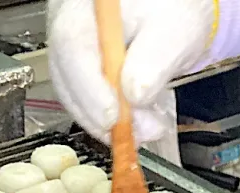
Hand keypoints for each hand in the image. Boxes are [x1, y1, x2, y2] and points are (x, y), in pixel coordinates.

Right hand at [48, 0, 216, 145]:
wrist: (172, 12)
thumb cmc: (171, 11)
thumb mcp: (173, 31)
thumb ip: (153, 61)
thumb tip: (134, 96)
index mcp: (89, 4)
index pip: (73, 45)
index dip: (89, 89)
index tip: (112, 118)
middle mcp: (70, 21)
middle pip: (67, 74)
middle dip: (100, 114)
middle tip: (134, 132)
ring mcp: (73, 45)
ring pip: (73, 91)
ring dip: (106, 122)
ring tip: (143, 128)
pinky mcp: (82, 67)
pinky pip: (85, 97)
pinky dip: (108, 117)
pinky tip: (134, 122)